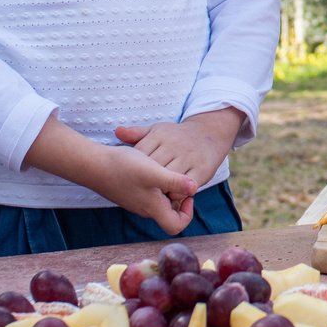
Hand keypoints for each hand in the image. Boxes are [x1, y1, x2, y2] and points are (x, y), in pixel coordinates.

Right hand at [92, 143, 197, 233]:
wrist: (91, 164)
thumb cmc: (122, 168)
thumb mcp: (152, 172)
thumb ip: (174, 181)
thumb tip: (195, 188)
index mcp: (153, 208)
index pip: (176, 226)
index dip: (187, 213)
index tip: (187, 194)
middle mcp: (144, 208)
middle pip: (169, 212)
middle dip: (179, 197)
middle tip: (180, 178)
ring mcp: (135, 200)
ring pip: (159, 201)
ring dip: (167, 188)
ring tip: (167, 169)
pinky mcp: (128, 191)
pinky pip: (148, 192)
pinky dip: (155, 182)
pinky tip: (153, 164)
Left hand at [114, 107, 245, 190]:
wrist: (210, 134)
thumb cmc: (177, 136)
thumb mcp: (157, 130)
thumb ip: (136, 134)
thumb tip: (117, 132)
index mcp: (160, 135)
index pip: (140, 154)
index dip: (134, 169)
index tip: (131, 179)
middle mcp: (174, 145)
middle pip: (152, 168)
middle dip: (145, 182)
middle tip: (140, 193)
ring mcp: (188, 157)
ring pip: (168, 179)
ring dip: (160, 191)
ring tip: (155, 196)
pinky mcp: (201, 170)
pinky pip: (184, 188)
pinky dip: (176, 195)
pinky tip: (171, 195)